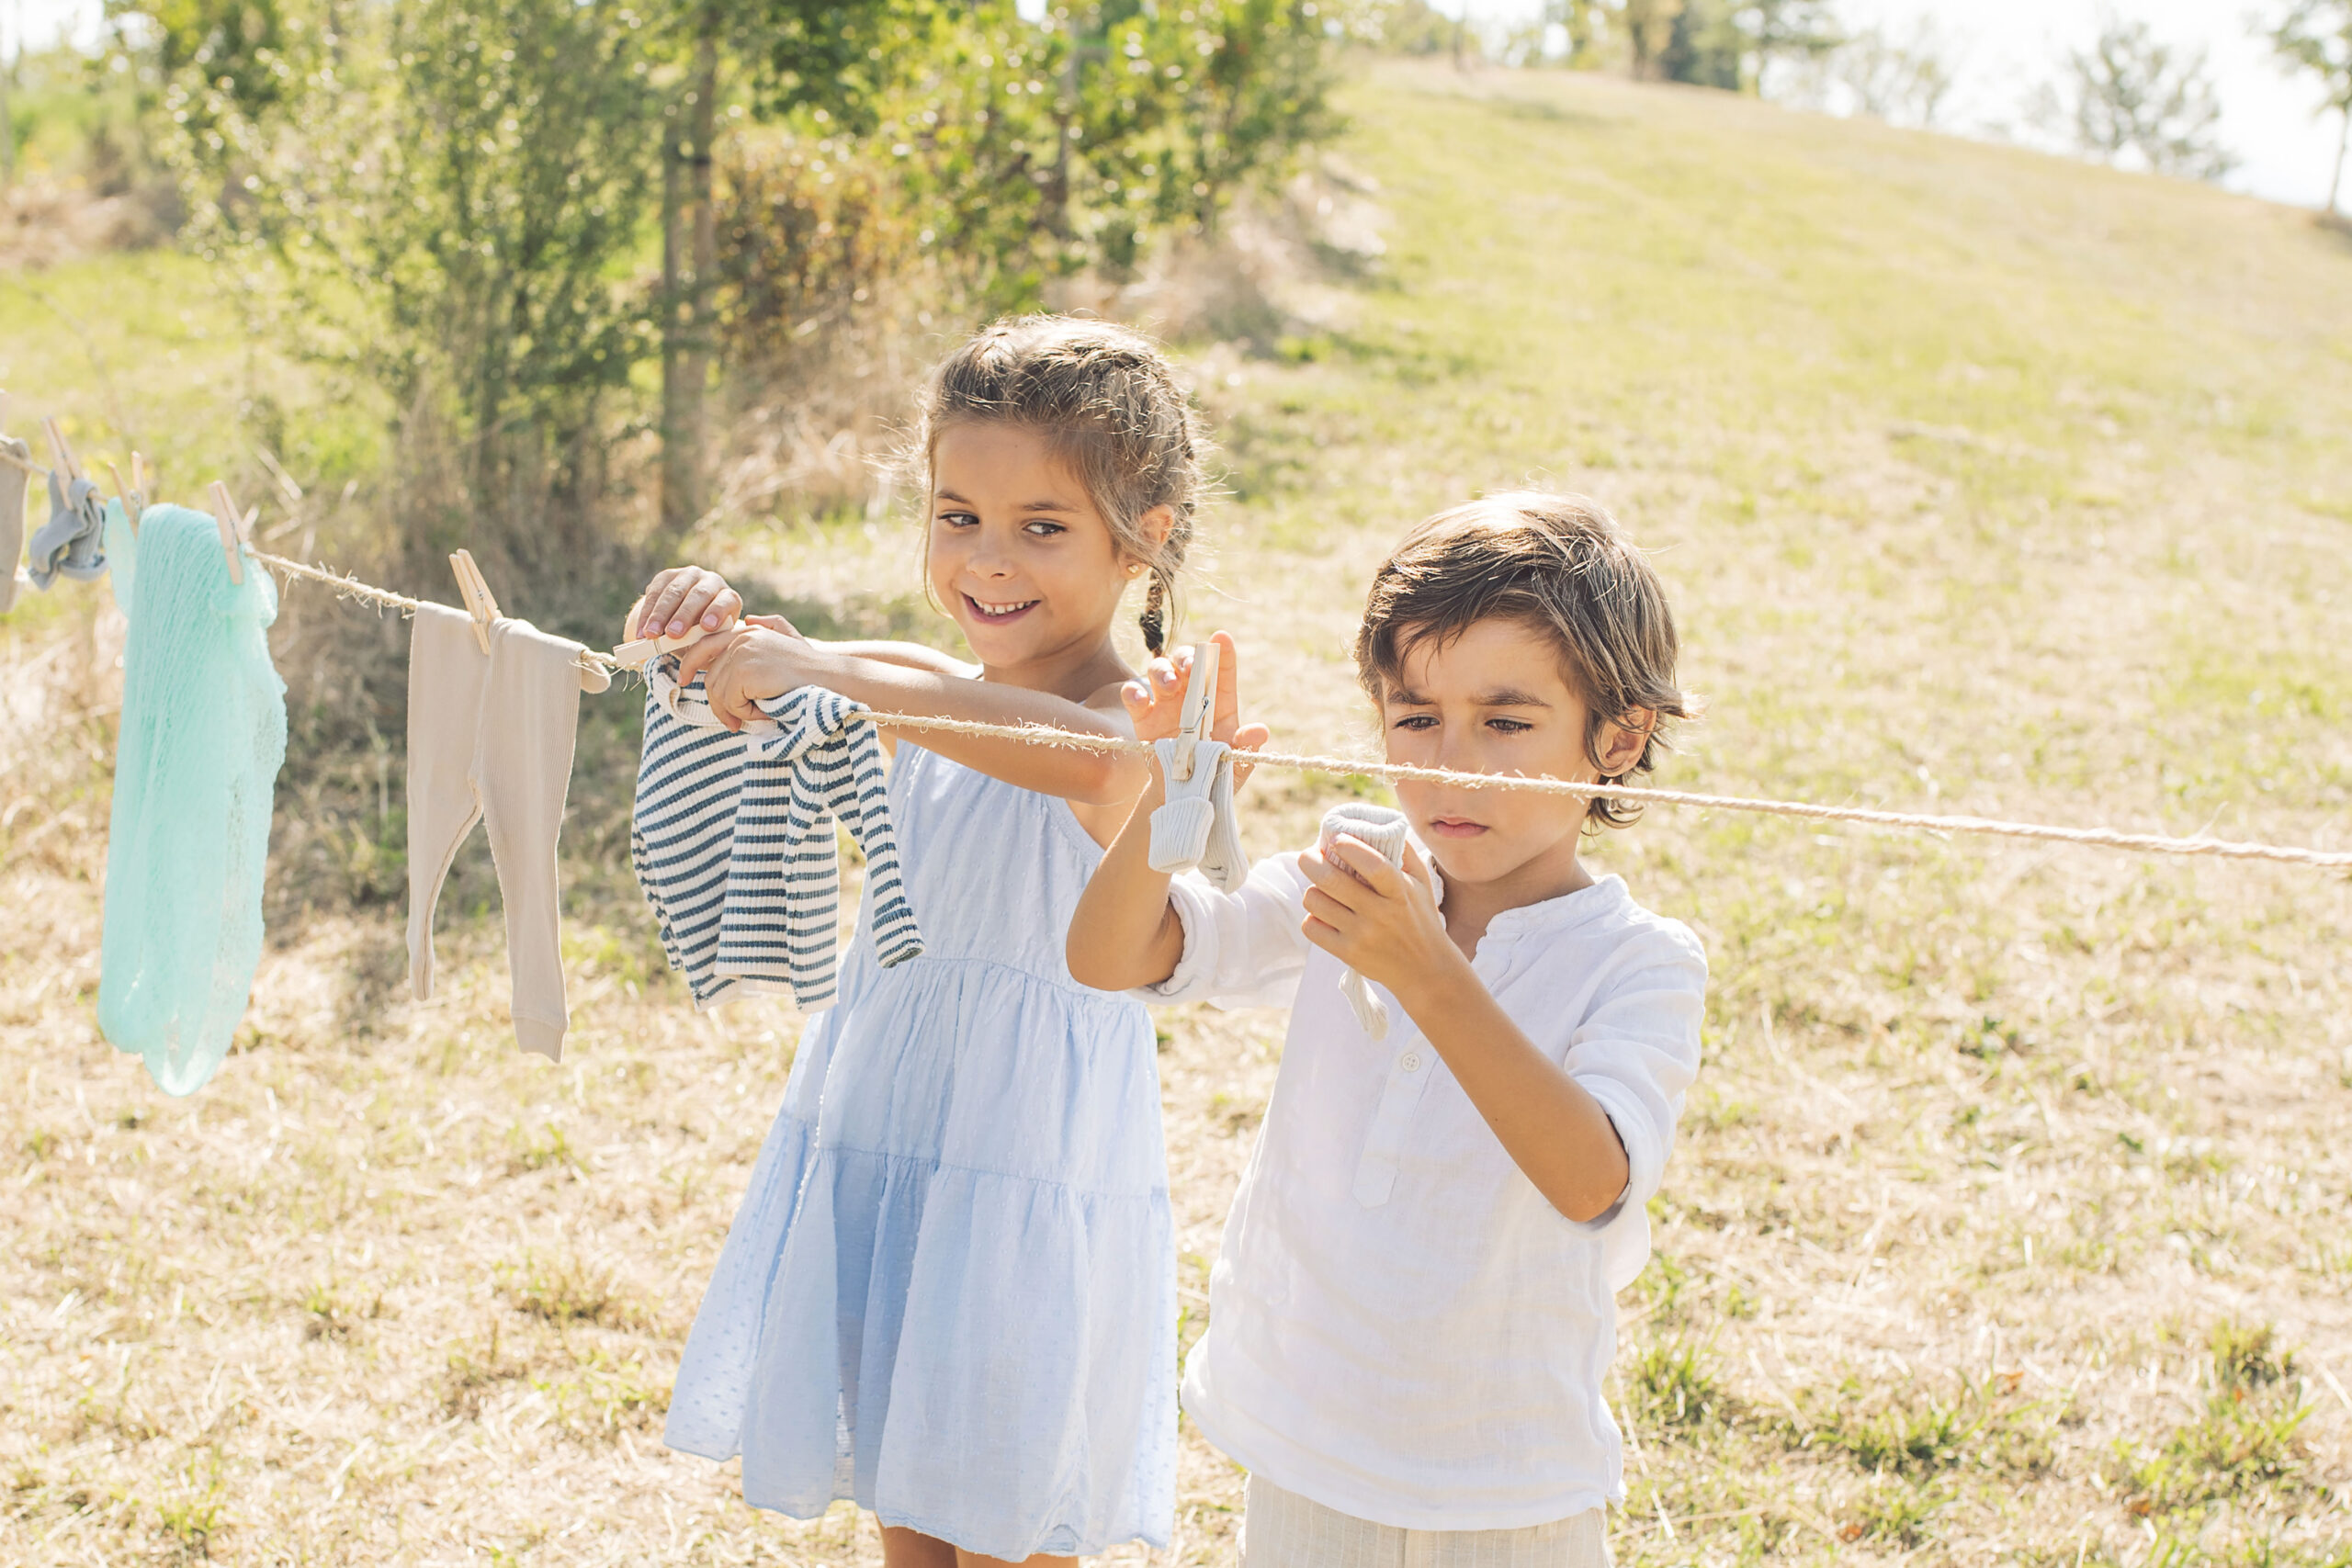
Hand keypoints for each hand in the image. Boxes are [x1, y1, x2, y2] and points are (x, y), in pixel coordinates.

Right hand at [626, 564, 742, 641]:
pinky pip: (654, 593)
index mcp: (728, 597)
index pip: (726, 601)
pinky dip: (646, 615)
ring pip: (674, 592)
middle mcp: (711, 581)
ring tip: (651, 635)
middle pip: (698, 595)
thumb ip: (705, 646)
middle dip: (684, 616)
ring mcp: (688, 576)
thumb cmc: (704, 636)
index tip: (708, 627)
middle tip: (673, 634)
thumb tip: (694, 661)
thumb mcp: (710, 642)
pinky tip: (641, 631)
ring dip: (660, 615)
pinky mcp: (666, 576)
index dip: (717, 612)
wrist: (686, 619)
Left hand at [695, 626, 833, 731]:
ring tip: (762, 712)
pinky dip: (747, 713)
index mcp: (748, 631)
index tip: (683, 679)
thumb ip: (769, 626)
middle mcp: (741, 637)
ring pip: (719, 693)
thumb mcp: (789, 639)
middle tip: (733, 723)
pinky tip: (766, 710)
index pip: (706, 644)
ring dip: (739, 710)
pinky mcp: (744, 672)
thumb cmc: (812, 669)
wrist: (831, 680)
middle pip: (711, 677)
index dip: (691, 662)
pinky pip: (731, 701)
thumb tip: (749, 619)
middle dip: (720, 704)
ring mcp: (742, 653)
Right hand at [1118, 630, 1270, 784]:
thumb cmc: (1215, 773)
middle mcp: (1191, 694)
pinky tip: (1141, 700)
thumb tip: (1260, 732)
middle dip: (1188, 658)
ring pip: (1159, 670)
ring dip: (1163, 672)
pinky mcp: (1143, 718)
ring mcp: (1165, 703)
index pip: (1222, 670)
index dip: (1223, 651)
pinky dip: (1134, 693)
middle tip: (1191, 668)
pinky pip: (1133, 696)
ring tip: (1169, 686)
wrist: (1184, 793)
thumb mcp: (1235, 764)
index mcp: (1220, 701)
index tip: (1222, 637)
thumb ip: (1245, 747)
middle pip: (1186, 661)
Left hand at [1299, 838, 1462, 1003]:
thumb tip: (1379, 824)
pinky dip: (1312, 917)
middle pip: (1331, 880)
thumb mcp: (1422, 884)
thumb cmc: (1421, 919)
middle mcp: (1381, 914)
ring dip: (1312, 890)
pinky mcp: (1348, 954)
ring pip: (1316, 901)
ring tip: (1321, 889)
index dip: (1350, 847)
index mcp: (1400, 892)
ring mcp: (1362, 935)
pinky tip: (1324, 915)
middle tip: (1309, 856)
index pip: (1373, 865)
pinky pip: (1312, 927)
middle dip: (1310, 861)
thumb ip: (1404, 852)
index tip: (1337, 839)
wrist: (1426, 971)